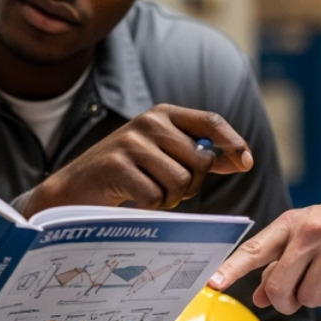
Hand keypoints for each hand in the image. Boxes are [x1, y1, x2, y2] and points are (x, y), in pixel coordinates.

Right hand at [21, 105, 251, 214]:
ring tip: (149, 193)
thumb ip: (196, 153)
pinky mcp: (117, 166)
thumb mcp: (161, 153)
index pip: (209, 121)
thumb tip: (240, 159)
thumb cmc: (124, 172)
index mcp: (162, 114)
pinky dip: (151, 206)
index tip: (246, 163)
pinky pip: (157, 196)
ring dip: (170, 198)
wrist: (74, 188)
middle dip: (192, 185)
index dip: (232, 142)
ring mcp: (131, 142)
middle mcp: (148, 122)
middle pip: (199, 161)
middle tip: (169, 189)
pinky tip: (135, 199)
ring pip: (180, 181)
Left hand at [208, 182, 320, 311]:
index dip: (232, 269)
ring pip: (310, 298)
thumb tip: (258, 297)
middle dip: (287, 301)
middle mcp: (310, 231)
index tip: (213, 284)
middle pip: (279, 286)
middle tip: (301, 295)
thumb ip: (281, 264)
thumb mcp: (309, 236)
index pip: (255, 248)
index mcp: (291, 223)